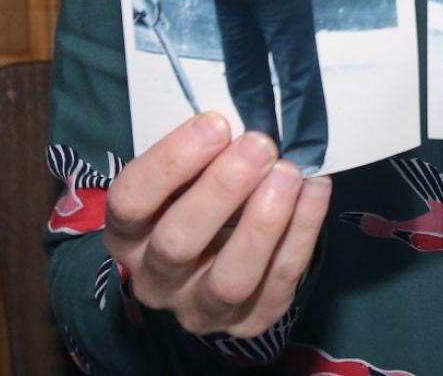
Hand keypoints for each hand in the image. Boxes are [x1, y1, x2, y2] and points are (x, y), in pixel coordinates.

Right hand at [101, 112, 331, 337]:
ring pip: (229, 279)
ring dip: (263, 223)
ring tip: (289, 173)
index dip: (171, 162)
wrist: (221, 256)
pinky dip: (302, 233)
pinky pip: (278, 282)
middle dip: (223, 189)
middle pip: (178, 242)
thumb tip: (240, 119)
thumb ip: (202, 152)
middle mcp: (154, 278)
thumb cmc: (199, 195)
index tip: (215, 124)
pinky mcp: (248, 323)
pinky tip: (315, 190)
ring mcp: (199, 307)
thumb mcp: (186, 174)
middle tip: (259, 145)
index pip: (131, 201)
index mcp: (127, 233)